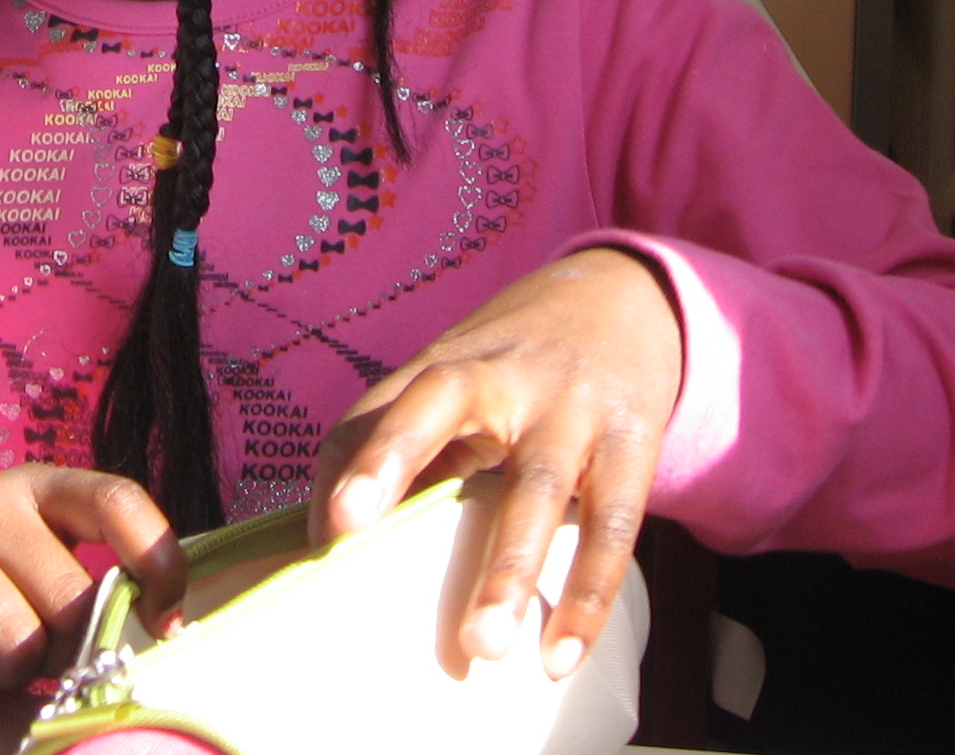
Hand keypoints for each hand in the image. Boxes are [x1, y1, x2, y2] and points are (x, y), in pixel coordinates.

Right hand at [0, 466, 185, 696]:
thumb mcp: (47, 563)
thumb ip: (98, 581)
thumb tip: (162, 626)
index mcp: (43, 486)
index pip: (118, 502)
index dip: (157, 563)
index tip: (163, 622)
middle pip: (71, 599)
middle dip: (64, 645)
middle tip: (36, 642)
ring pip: (18, 641)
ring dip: (12, 668)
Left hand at [308, 247, 679, 681]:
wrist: (627, 300)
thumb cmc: (518, 366)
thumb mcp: (462, 378)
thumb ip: (408, 444)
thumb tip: (330, 542)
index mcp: (447, 363)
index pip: (376, 406)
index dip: (344, 465)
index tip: (322, 534)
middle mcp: (501, 376)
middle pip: (438, 406)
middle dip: (390, 462)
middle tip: (347, 539)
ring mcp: (571, 407)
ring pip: (536, 484)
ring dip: (507, 568)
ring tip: (482, 646)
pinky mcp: (632, 443)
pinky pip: (612, 524)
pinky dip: (590, 593)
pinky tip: (562, 655)